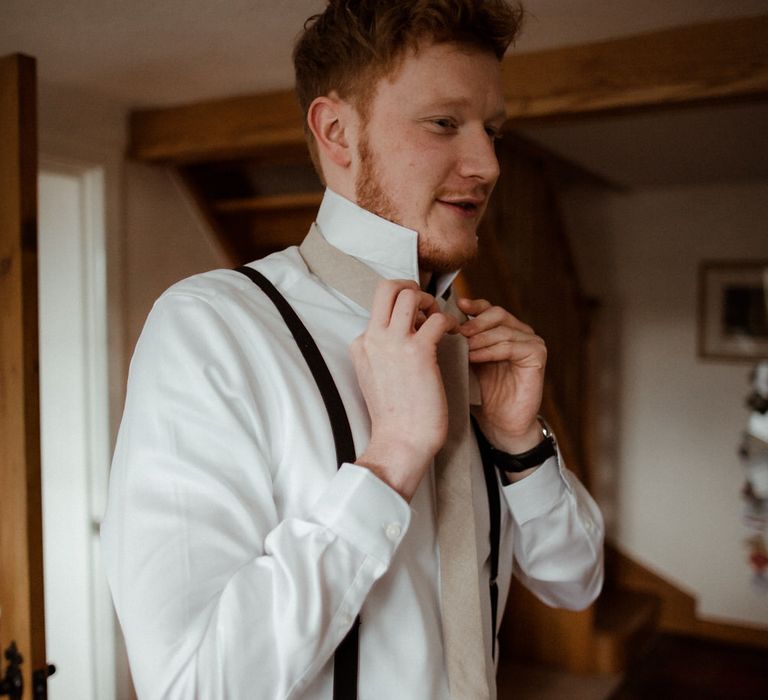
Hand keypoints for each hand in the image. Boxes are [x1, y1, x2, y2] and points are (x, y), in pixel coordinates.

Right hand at [351, 279, 457, 499]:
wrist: (400, 443)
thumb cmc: (395, 416)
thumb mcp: (376, 377)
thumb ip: (383, 354)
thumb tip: (407, 336)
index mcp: (361, 344)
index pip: (378, 307)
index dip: (402, 310)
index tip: (417, 325)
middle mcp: (373, 338)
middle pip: (386, 287)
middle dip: (411, 287)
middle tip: (427, 307)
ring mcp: (393, 343)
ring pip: (410, 294)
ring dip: (431, 302)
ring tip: (440, 322)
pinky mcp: (418, 352)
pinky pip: (437, 318)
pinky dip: (450, 322)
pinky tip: (455, 337)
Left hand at [457, 298, 545, 453]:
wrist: (499, 424)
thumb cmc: (480, 394)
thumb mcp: (466, 361)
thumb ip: (461, 341)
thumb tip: (437, 321)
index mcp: (503, 330)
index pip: (488, 308)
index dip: (472, 305)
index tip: (456, 306)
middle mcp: (520, 332)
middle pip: (497, 313)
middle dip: (474, 322)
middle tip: (457, 332)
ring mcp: (531, 342)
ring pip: (502, 330)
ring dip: (479, 338)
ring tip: (463, 348)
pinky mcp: (537, 355)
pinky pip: (512, 346)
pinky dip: (491, 350)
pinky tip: (475, 357)